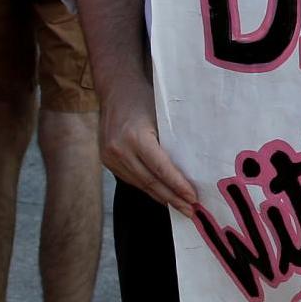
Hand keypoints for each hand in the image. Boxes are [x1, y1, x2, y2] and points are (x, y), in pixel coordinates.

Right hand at [99, 89, 199, 210]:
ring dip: (162, 197)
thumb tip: (193, 169)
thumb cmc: (146, 100)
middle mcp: (119, 150)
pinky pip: (132, 179)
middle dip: (173, 198)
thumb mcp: (163, 116)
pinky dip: (149, 188)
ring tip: (181, 207)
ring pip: (140, 183)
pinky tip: (163, 195)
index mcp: (135, 137)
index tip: (194, 198)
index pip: (160, 169)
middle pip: (150, 181)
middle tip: (192, 211)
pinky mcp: (107, 160)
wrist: (116, 90)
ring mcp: (109, 157)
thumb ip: (173, 142)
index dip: (178, 186)